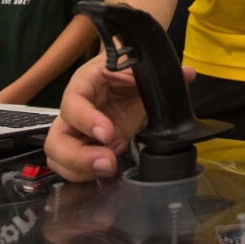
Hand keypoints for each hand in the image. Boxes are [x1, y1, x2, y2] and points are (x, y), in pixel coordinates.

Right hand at [45, 54, 195, 180]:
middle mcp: (72, 111)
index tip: (108, 133)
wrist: (122, 78)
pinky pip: (74, 168)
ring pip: (59, 158)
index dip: (87, 120)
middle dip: (79, 158)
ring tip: (111, 167)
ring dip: (83, 170)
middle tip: (108, 162)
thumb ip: (157, 74)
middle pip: (56, 140)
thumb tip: (187, 73)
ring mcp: (76, 133)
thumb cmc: (122, 71)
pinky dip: (88, 176)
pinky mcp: (84, 148)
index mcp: (83, 84)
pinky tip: (111, 172)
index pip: (73, 103)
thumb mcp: (136, 68)